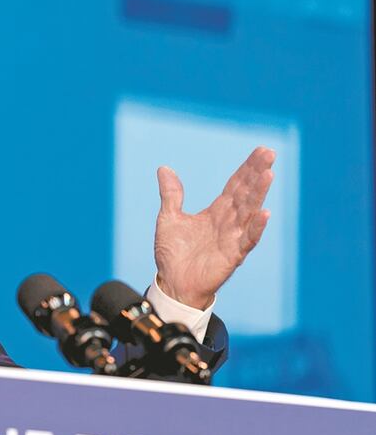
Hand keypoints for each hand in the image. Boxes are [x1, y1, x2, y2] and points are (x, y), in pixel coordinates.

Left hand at [154, 147, 274, 308]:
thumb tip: (164, 168)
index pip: (236, 185)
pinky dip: (255, 228)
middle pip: (246, 193)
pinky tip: (264, 214)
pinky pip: (247, 240)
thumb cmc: (174, 254)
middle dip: (257, 173)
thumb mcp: (169, 218)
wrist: (172, 283)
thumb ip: (171, 195)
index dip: (247, 168)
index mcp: (216, 212)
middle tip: (269, 153)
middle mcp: (228, 222)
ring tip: (268, 174)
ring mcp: (232, 238)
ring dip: (259, 194)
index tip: (261, 151)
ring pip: (249, 212)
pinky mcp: (232, 255)